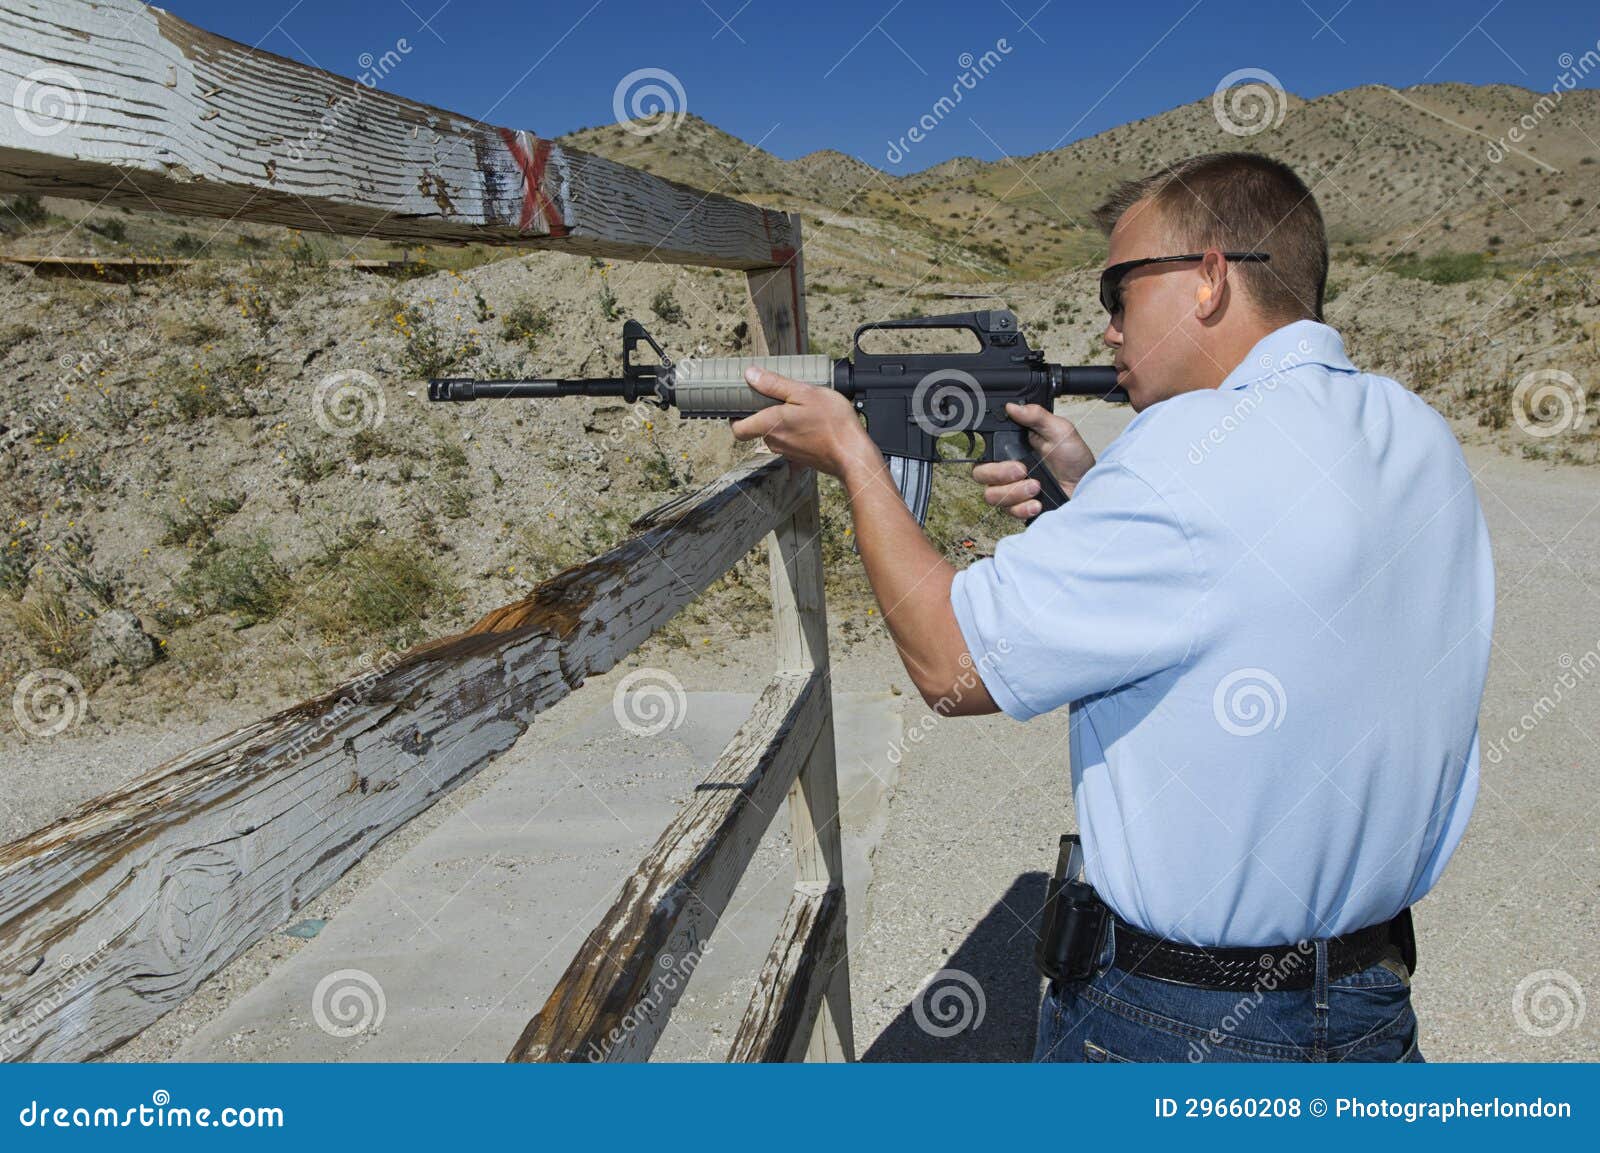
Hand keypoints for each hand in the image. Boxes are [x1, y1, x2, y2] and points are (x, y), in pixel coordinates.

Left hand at [729, 366, 879, 480]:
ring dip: (783, 421)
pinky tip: (812, 422)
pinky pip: (791, 442)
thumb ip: (774, 384)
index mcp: (770, 425)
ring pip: (776, 434)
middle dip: (764, 413)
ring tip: (801, 407)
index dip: (735, 417)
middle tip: (779, 397)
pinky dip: (797, 432)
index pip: (737, 429)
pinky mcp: (801, 458)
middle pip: (758, 428)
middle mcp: (774, 442)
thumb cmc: (833, 424)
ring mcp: (788, 452)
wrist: (853, 454)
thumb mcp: (804, 392)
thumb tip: (750, 375)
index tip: (741, 404)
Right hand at [971, 402, 1095, 519]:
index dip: (985, 452)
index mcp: (1012, 448)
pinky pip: (1008, 512)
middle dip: (999, 474)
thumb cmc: (1075, 459)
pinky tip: (1037, 503)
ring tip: (1036, 487)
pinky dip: (1022, 508)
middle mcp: (1007, 469)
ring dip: (1014, 492)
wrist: (1087, 487)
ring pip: (991, 495)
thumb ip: (1036, 416)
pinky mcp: (1019, 508)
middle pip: (980, 474)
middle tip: (1022, 471)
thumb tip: (1013, 406)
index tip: (1002, 452)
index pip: (984, 450)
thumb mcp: (1060, 430)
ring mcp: (1011, 490)